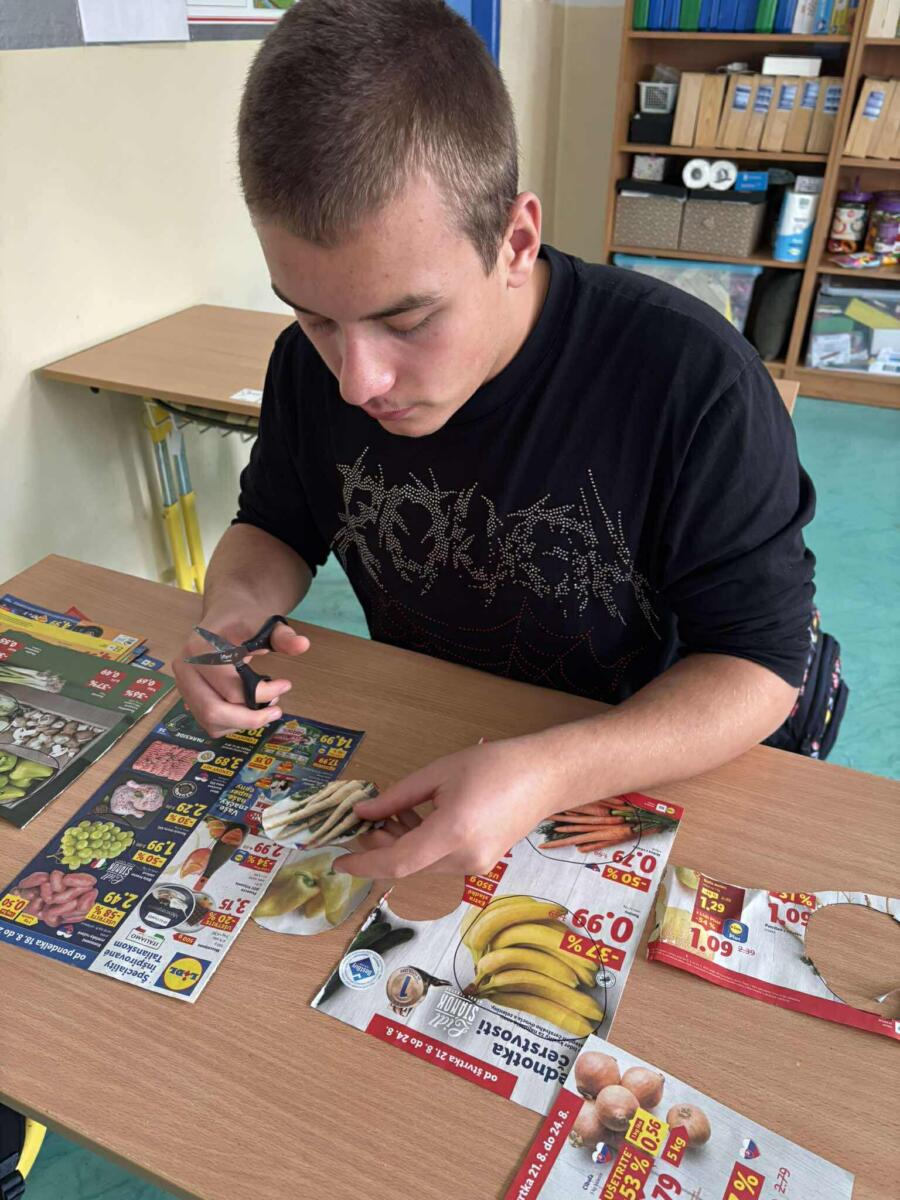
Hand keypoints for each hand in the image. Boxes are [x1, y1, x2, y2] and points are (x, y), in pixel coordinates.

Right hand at [173, 615, 309, 738]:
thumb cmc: (243, 619)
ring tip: (265, 707)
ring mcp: (183, 686)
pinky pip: (210, 723)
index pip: (231, 688)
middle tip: (277, 711)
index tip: (286, 684)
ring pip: (211, 722)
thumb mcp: (264, 622)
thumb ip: (282, 635)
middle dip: (250, 718)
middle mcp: (185, 670)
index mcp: (199, 650)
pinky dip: (233, 723)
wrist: (225, 616)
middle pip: (213, 712)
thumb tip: (303, 644)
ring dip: (242, 722)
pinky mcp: (189, 697)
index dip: (264, 693)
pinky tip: (249, 708)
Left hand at [334, 737, 568, 878]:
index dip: (363, 865)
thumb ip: (396, 797)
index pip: (396, 862)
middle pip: (407, 864)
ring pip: (421, 864)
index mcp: (453, 833)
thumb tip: (362, 813)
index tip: (337, 860)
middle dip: (379, 847)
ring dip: (399, 844)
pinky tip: (415, 819)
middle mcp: (464, 858)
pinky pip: (439, 861)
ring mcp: (475, 866)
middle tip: (364, 822)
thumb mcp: (438, 773)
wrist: (544, 777)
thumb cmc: (493, 765)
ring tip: (392, 813)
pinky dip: (420, 844)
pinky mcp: (480, 864)